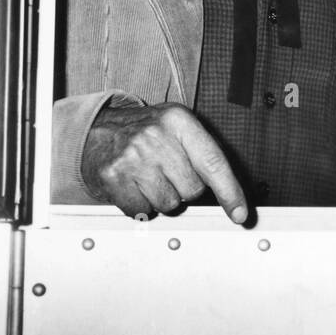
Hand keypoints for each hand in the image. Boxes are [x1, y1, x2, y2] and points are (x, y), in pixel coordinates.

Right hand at [81, 102, 247, 223]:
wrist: (96, 130)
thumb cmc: (145, 133)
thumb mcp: (177, 128)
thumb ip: (203, 155)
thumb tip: (231, 199)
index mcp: (179, 120)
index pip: (213, 162)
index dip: (230, 192)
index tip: (239, 214)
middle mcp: (156, 135)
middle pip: (192, 190)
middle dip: (183, 189)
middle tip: (166, 173)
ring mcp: (133, 156)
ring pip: (168, 204)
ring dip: (161, 198)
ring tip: (148, 177)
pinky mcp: (113, 175)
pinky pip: (141, 211)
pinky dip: (139, 205)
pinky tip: (133, 186)